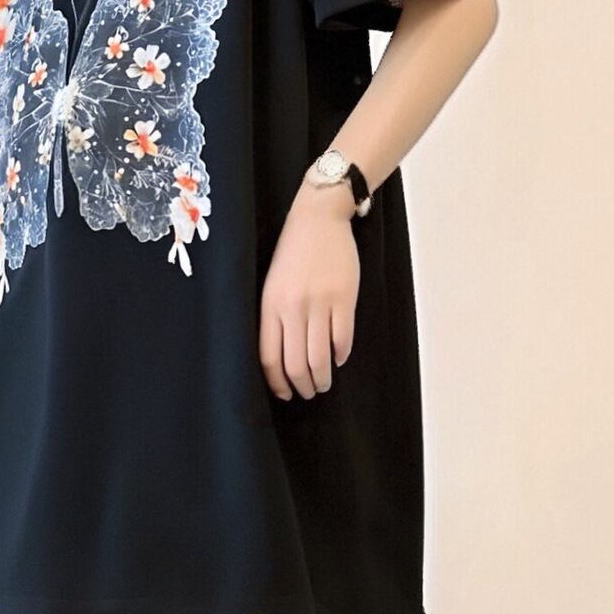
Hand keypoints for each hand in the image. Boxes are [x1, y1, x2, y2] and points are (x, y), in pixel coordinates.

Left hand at [259, 183, 359, 399]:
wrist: (317, 219)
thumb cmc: (292, 254)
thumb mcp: (272, 285)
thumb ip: (275, 318)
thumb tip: (284, 358)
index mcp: (270, 306)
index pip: (269, 357)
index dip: (277, 382)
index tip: (285, 394)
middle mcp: (293, 308)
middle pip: (295, 364)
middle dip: (304, 387)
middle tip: (310, 393)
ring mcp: (319, 303)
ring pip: (319, 357)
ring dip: (323, 378)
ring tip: (325, 383)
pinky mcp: (344, 298)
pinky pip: (342, 338)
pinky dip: (340, 355)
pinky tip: (338, 358)